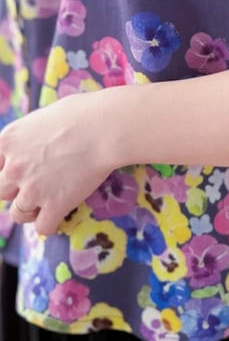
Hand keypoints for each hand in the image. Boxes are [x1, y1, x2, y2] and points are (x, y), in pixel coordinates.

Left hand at [0, 90, 117, 235]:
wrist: (106, 128)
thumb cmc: (84, 112)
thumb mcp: (45, 116)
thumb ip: (32, 135)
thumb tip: (39, 142)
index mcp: (9, 140)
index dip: (8, 168)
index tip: (24, 168)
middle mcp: (14, 167)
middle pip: (2, 191)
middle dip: (18, 189)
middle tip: (40, 182)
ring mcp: (32, 189)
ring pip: (18, 214)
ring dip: (31, 210)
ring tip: (49, 201)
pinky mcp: (55, 205)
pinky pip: (43, 227)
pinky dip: (50, 223)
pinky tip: (61, 212)